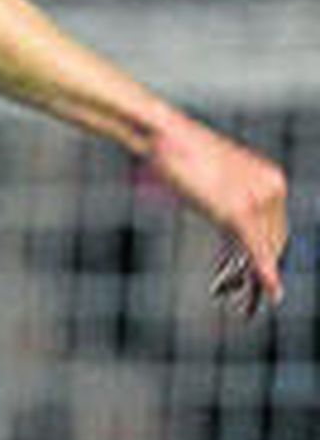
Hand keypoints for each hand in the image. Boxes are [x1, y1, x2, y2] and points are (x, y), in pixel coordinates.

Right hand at [147, 112, 287, 317]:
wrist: (162, 135)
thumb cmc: (180, 151)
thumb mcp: (213, 174)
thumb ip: (230, 195)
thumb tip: (233, 227)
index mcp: (271, 177)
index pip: (277, 227)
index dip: (266, 255)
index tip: (255, 278)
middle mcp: (271, 188)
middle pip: (274, 241)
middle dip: (260, 271)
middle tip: (245, 299)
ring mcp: (256, 199)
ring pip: (265, 250)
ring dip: (256, 279)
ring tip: (245, 304)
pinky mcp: (238, 212)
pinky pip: (256, 250)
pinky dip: (265, 274)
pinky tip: (270, 292)